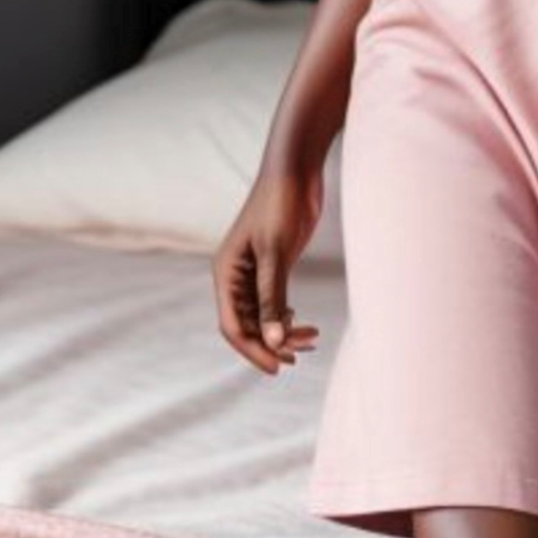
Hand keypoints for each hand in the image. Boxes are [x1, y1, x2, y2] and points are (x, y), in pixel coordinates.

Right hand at [212, 170, 323, 374]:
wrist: (297, 170)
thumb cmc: (280, 204)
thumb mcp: (276, 252)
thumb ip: (273, 298)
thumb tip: (274, 341)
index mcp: (226, 273)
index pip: (232, 326)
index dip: (253, 350)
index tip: (278, 367)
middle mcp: (236, 276)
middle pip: (247, 325)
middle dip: (271, 343)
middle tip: (300, 356)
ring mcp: (255, 272)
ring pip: (263, 316)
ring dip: (283, 332)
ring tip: (311, 341)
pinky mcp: (274, 266)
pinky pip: (275, 303)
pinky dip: (288, 317)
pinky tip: (304, 325)